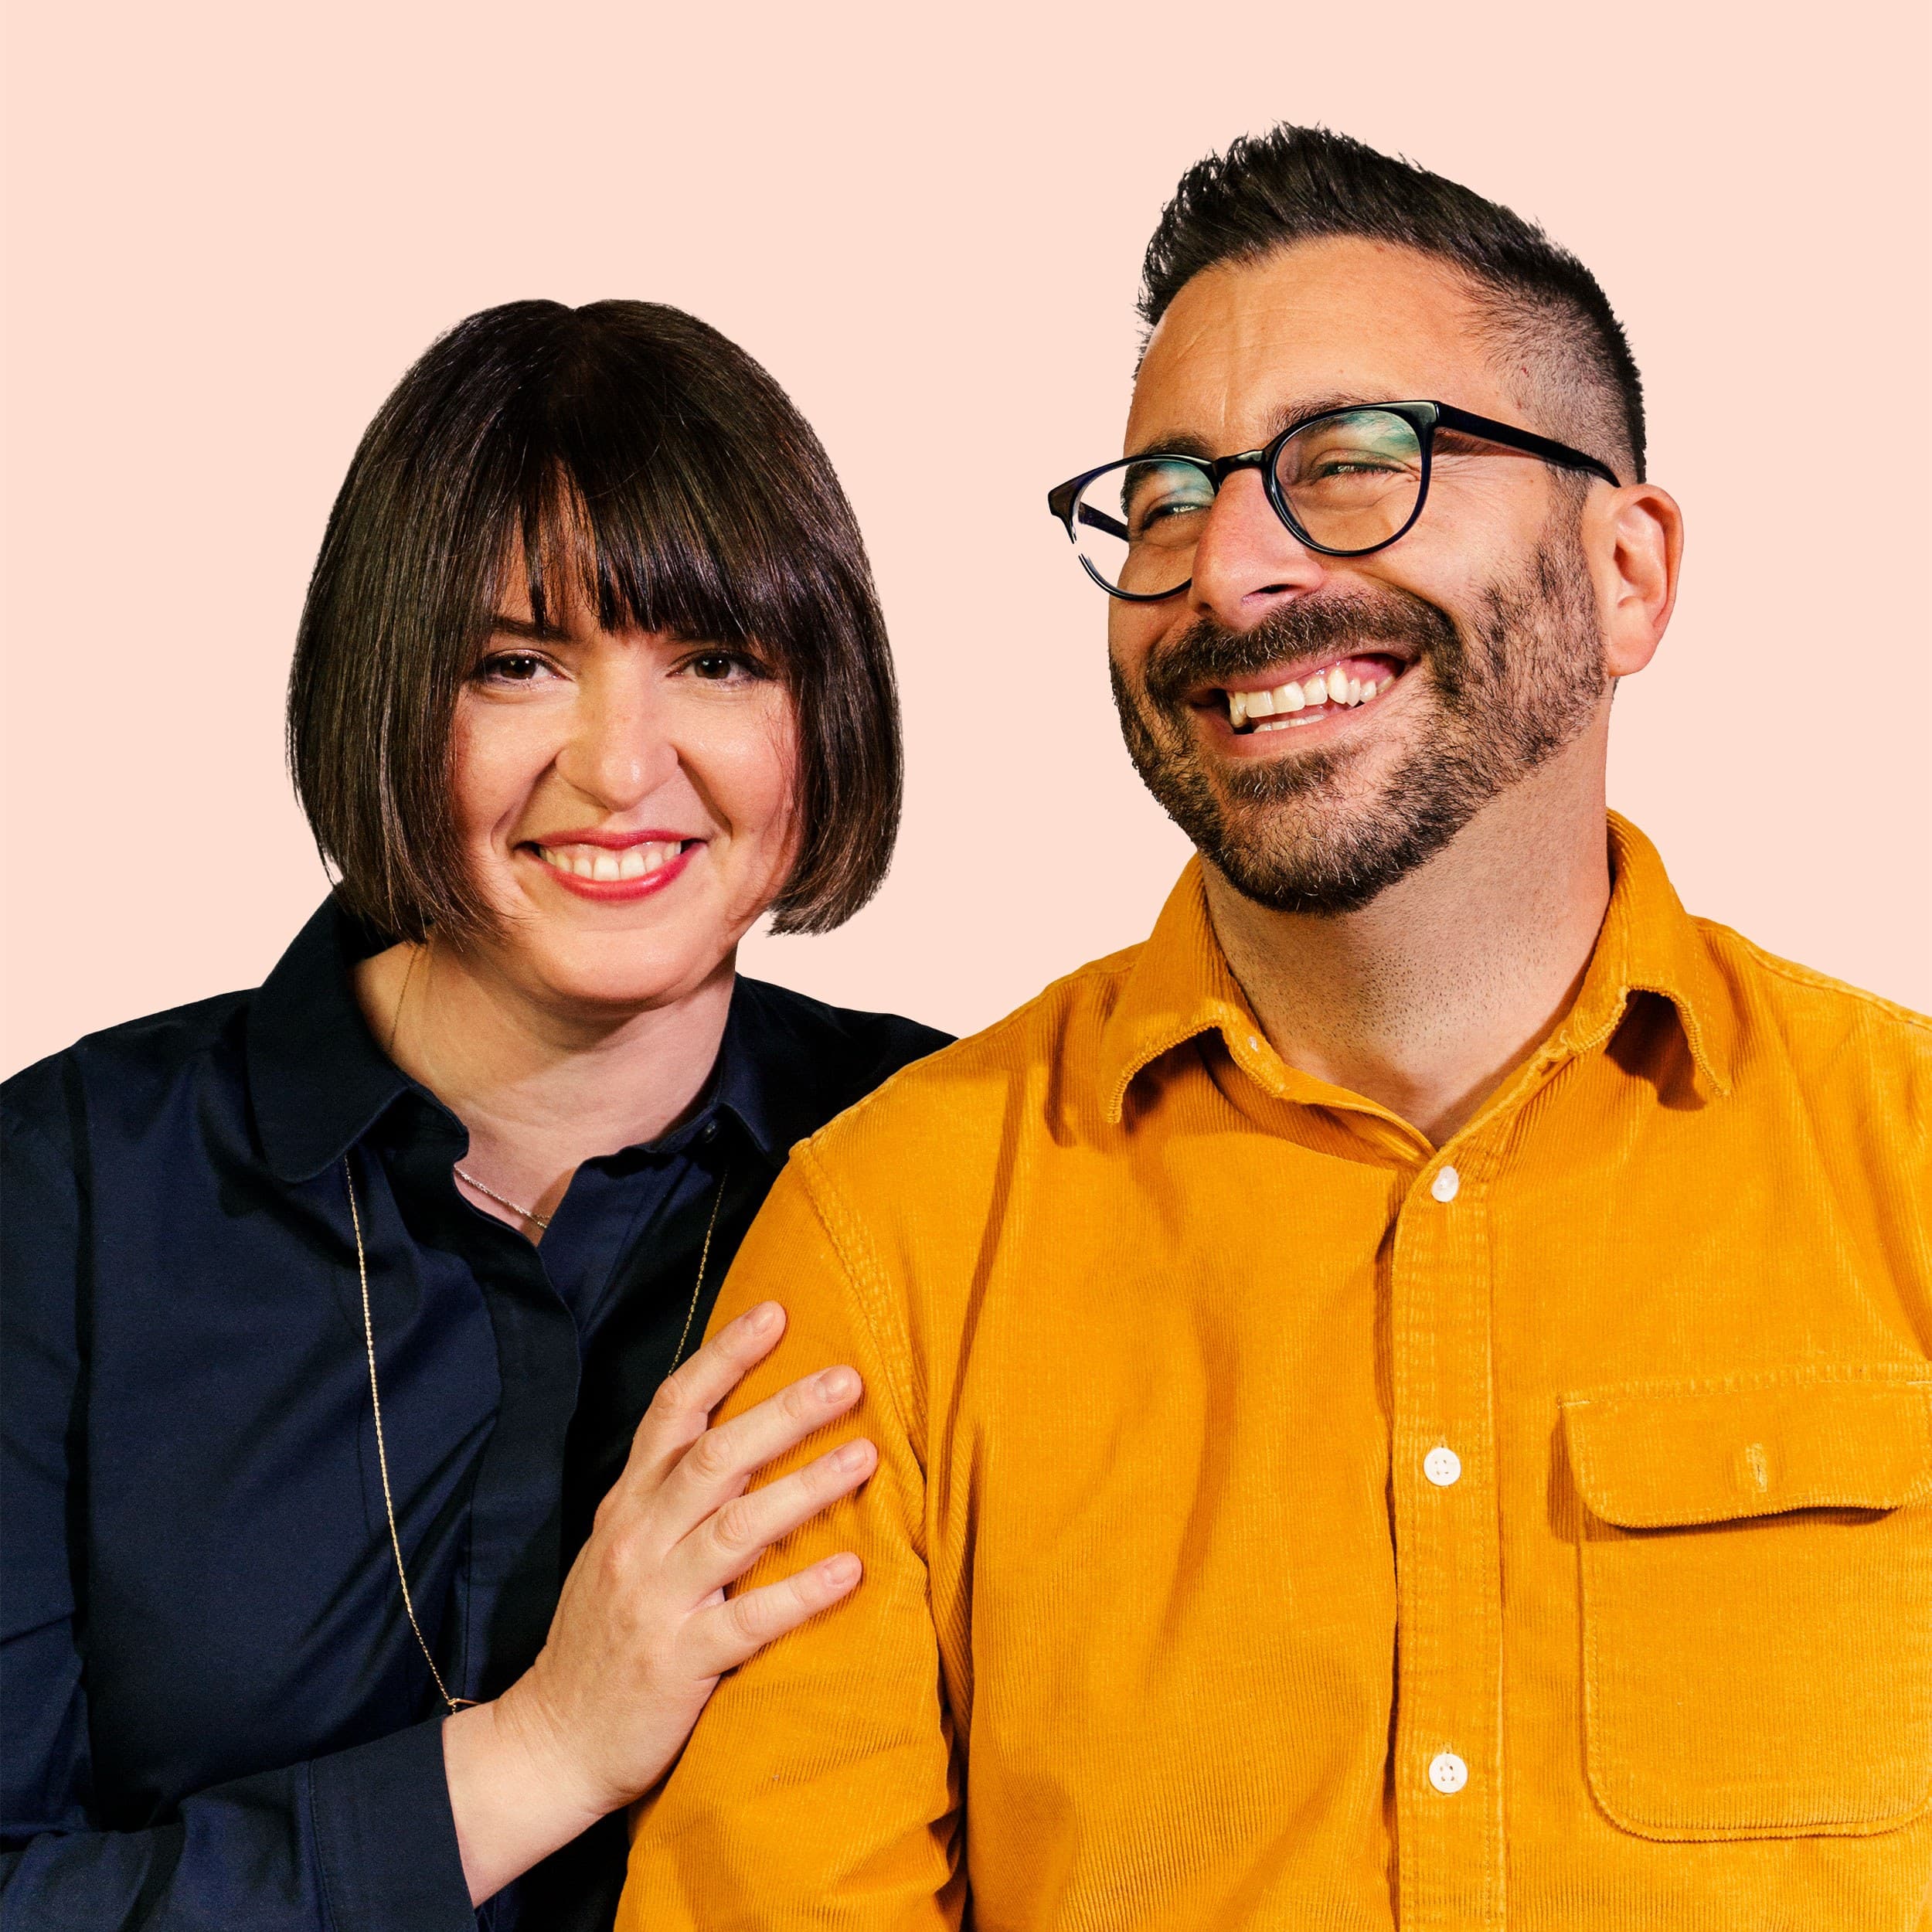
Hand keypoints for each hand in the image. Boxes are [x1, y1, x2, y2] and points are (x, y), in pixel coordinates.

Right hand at [441, 1300, 874, 1902]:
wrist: (550, 1741)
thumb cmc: (602, 1635)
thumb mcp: (621, 1547)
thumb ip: (669, 1493)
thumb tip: (745, 1429)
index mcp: (627, 1506)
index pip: (671, 1412)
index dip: (723, 1358)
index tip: (774, 1312)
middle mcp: (638, 1541)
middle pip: (715, 1458)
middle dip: (783, 1411)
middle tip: (847, 1376)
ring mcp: (656, 1601)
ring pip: (737, 1529)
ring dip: (806, 1488)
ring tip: (865, 1454)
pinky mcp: (678, 1663)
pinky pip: (747, 1621)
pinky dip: (799, 1594)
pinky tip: (849, 1570)